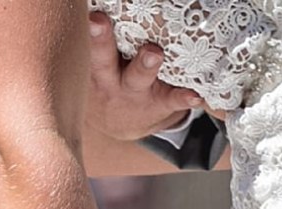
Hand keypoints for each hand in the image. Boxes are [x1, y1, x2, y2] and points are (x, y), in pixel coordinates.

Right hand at [85, 11, 206, 140]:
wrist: (119, 123)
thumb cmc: (110, 81)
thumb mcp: (99, 67)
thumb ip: (102, 45)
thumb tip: (101, 8)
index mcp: (94, 65)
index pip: (89, 46)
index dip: (87, 32)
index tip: (87, 15)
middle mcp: (109, 79)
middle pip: (102, 59)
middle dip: (101, 40)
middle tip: (98, 21)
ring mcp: (134, 93)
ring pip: (137, 78)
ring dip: (145, 65)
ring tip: (153, 53)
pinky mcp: (158, 104)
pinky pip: (170, 101)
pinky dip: (183, 98)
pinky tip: (194, 95)